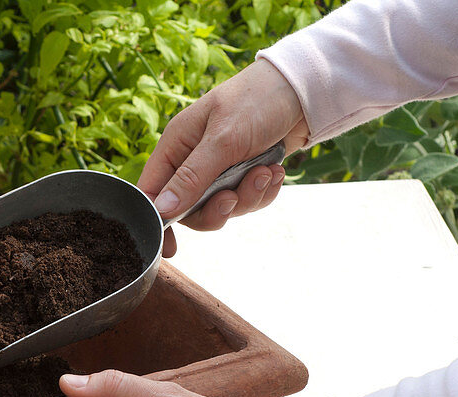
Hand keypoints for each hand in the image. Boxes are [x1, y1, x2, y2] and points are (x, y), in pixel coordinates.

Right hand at [139, 59, 309, 255]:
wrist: (304, 89)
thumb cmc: (257, 100)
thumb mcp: (223, 140)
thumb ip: (192, 177)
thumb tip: (161, 210)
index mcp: (176, 145)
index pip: (153, 191)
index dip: (157, 220)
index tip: (168, 247)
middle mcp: (194, 159)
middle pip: (190, 209)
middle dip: (217, 209)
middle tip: (234, 197)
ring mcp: (220, 169)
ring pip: (222, 207)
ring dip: (246, 197)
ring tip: (265, 173)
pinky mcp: (244, 173)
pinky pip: (246, 201)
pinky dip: (262, 192)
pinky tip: (274, 172)